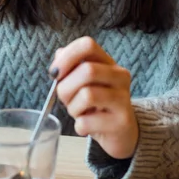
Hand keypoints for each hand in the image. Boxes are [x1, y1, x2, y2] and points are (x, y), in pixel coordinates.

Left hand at [50, 37, 138, 159]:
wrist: (122, 133)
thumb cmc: (98, 105)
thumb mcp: (85, 83)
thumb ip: (72, 67)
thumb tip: (59, 54)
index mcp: (109, 63)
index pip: (88, 45)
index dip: (67, 56)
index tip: (55, 73)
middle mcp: (120, 76)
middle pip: (87, 70)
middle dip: (66, 87)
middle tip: (65, 99)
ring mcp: (123, 99)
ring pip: (87, 95)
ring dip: (73, 108)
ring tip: (78, 113)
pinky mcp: (121, 122)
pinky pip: (87, 122)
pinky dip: (79, 126)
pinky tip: (86, 127)